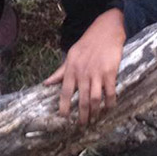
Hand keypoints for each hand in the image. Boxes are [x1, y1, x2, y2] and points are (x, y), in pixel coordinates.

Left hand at [44, 8, 125, 125]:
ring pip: (94, 99)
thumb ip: (60, 72)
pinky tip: (108, 108)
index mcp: (72, 68)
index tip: (64, 118)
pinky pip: (109, 92)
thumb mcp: (71, 55)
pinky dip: (109, 103)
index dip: (64, 106)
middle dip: (81, 115)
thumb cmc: (87, 43)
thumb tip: (46, 83)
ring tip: (94, 119)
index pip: (65, 91)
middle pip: (81, 99)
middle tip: (82, 125)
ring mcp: (97, 73)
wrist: (106, 30)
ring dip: (94, 112)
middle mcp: (83, 72)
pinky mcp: (110, 72)